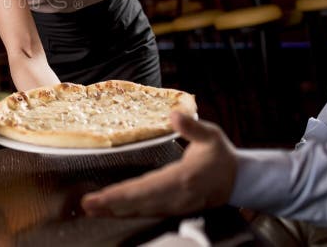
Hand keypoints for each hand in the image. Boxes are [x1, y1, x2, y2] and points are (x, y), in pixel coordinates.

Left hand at [81, 112, 236, 216]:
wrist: (239, 180)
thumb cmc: (221, 155)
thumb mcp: (211, 136)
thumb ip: (192, 127)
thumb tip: (174, 114)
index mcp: (185, 178)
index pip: (149, 188)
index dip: (125, 194)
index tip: (104, 195)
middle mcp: (178, 196)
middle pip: (140, 203)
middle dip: (112, 205)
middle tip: (87, 204)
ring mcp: (175, 206)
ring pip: (141, 211)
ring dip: (115, 211)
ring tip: (91, 208)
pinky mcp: (173, 209)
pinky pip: (146, 212)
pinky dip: (126, 213)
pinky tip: (109, 211)